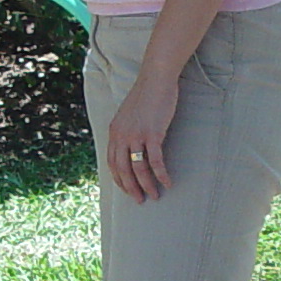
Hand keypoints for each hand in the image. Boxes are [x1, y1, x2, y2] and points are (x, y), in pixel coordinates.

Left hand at [105, 71, 177, 201]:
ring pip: (138, 168)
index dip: (119, 179)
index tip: (127, 190)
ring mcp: (136, 135)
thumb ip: (126, 130)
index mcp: (114, 132)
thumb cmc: (146, 96)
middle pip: (123, 169)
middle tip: (140, 200)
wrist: (155, 79)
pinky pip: (155, 160)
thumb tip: (131, 145)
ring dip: (147, 185)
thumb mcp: (129, 115)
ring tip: (155, 196)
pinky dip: (161, 174)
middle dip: (131, 188)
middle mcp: (121, 135)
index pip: (112, 162)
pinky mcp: (153, 133)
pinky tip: (168, 182)